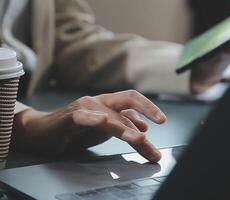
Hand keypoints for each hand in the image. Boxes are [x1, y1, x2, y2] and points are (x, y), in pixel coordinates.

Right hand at [12, 90, 166, 161]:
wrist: (43, 132)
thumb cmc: (76, 129)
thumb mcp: (106, 129)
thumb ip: (125, 126)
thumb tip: (145, 128)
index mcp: (110, 103)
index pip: (134, 100)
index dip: (149, 107)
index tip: (163, 120)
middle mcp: (100, 101)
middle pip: (127, 99)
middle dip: (147, 108)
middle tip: (161, 121)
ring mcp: (85, 107)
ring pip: (110, 115)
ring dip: (126, 127)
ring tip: (139, 138)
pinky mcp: (69, 117)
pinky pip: (83, 117)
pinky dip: (94, 119)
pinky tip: (103, 121)